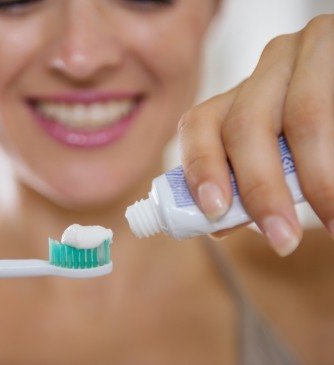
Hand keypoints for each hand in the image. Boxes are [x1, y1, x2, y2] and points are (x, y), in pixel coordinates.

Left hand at [177, 15, 333, 255]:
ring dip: (318, 178)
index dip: (201, 167)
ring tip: (333, 220)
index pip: (200, 124)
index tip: (215, 212)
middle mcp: (267, 67)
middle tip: (282, 238)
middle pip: (245, 125)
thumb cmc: (315, 141)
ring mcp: (307, 51)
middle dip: (261, 189)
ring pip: (302, 115)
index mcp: (240, 95)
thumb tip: (218, 224)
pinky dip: (333, 159)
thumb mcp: (281, 156)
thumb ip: (249, 183)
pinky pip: (333, 105)